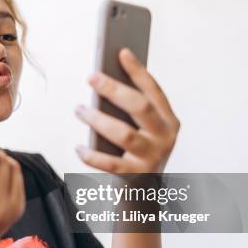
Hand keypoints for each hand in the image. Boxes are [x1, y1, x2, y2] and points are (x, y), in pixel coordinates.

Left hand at [75, 48, 179, 173]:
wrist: (144, 196)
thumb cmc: (137, 153)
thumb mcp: (142, 130)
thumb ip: (130, 110)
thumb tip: (105, 80)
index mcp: (169, 121)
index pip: (153, 90)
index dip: (138, 70)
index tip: (121, 52)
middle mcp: (165, 137)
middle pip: (140, 107)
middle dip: (114, 89)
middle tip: (92, 77)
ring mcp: (152, 157)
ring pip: (124, 134)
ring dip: (98, 119)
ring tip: (79, 109)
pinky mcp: (136, 176)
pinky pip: (111, 164)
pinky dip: (92, 156)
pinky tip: (78, 148)